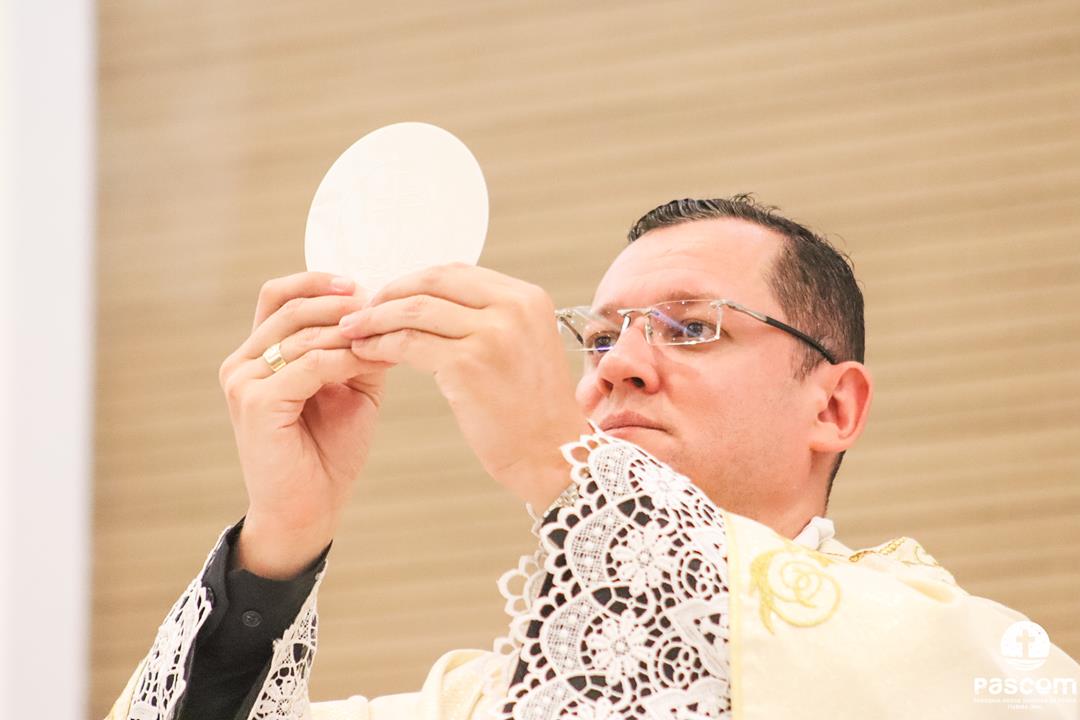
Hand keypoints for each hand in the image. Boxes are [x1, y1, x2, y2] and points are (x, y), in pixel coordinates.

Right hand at [217, 272, 394, 577]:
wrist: (310, 510)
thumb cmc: (328, 453)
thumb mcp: (351, 389)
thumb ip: (359, 350)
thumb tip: (385, 311)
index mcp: (259, 355)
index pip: (279, 296)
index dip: (318, 282)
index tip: (363, 285)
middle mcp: (242, 363)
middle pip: (291, 308)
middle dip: (340, 305)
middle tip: (381, 308)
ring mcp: (244, 382)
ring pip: (302, 335)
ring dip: (350, 334)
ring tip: (387, 339)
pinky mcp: (256, 403)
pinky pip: (308, 365)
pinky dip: (345, 359)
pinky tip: (374, 363)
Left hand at [340, 263, 590, 508]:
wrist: (554, 455)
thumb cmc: (533, 410)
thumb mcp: (523, 348)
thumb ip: (489, 319)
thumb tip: (433, 305)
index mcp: (527, 298)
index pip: (457, 272)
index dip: (415, 282)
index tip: (388, 297)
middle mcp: (512, 307)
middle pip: (433, 282)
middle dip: (390, 293)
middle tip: (360, 310)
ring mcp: (491, 333)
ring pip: (414, 310)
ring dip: (375, 318)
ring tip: (350, 331)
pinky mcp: (467, 364)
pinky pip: (409, 343)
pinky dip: (380, 345)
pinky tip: (365, 353)